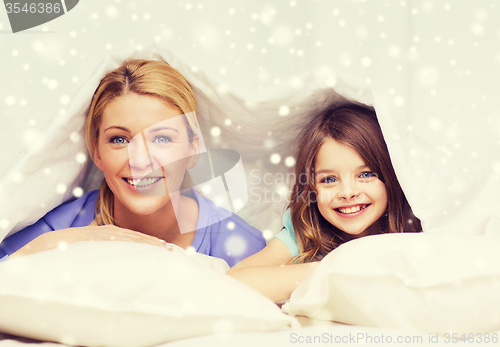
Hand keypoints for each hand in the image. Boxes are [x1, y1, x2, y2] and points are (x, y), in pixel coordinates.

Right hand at [10, 225, 171, 257]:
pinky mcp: (103, 239)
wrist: (55, 243)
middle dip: (156, 243)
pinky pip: (123, 241)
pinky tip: (147, 248)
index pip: (136, 237)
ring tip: (165, 250)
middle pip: (139, 237)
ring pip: (134, 239)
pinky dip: (137, 244)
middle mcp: (112, 231)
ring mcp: (108, 235)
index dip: (151, 241)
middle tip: (172, 249)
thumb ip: (107, 248)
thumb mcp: (94, 245)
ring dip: (151, 244)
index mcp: (111, 232)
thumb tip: (118, 258)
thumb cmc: (74, 247)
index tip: (165, 247)